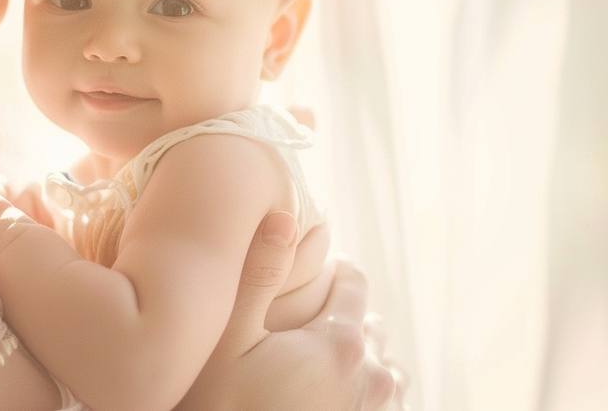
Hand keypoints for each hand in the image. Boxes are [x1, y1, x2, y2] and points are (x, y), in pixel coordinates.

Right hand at [177, 214, 400, 409]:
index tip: (313, 273)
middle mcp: (368, 376)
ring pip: (384, 367)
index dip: (333, 270)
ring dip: (360, 356)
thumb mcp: (230, 338)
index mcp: (339, 343)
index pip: (354, 282)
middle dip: (344, 315)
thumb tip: (283, 215)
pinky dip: (365, 389)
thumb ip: (259, 276)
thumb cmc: (223, 406)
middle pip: (369, 325)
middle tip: (306, 323)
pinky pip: (383, 400)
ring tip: (323, 359)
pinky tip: (331, 392)